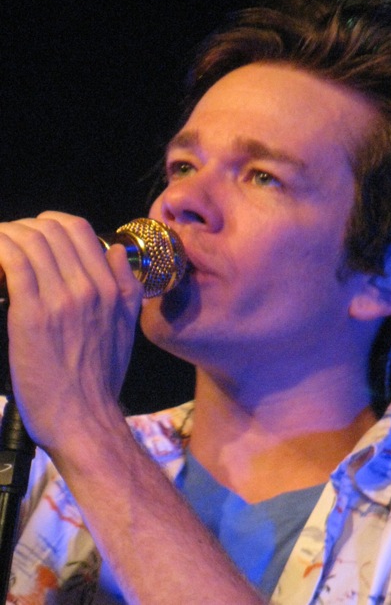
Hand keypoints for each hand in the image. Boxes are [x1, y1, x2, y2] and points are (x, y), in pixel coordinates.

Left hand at [0, 211, 143, 450]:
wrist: (84, 419)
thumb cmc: (101, 379)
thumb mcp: (129, 328)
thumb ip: (127, 286)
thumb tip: (117, 253)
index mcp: (112, 288)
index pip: (79, 230)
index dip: (51, 222)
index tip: (34, 230)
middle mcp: (89, 288)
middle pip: (51, 230)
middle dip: (24, 226)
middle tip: (8, 239)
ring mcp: (60, 300)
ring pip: (30, 241)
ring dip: (7, 234)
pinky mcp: (31, 315)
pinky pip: (14, 263)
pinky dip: (0, 248)